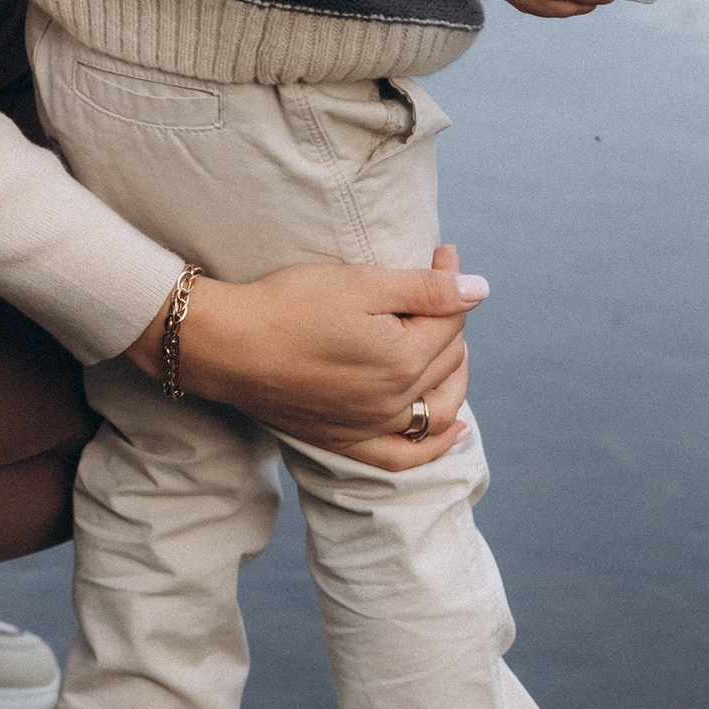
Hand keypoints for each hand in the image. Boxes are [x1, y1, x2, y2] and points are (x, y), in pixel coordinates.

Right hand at [128, 245, 488, 471]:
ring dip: (454, 375)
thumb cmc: (289, 305)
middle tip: (434, 284)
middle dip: (450, 317)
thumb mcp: (360, 284)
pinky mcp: (347, 441)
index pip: (451, 317)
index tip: (440, 253)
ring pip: (439, 407)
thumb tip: (481, 290)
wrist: (226, 346)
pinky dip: (435, 445)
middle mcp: (395, 401)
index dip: (451, 280)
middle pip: (447, 358)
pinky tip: (453, 430)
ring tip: (449, 344)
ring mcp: (371, 427)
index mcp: (404, 358)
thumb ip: (426, 289)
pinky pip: (405, 455)